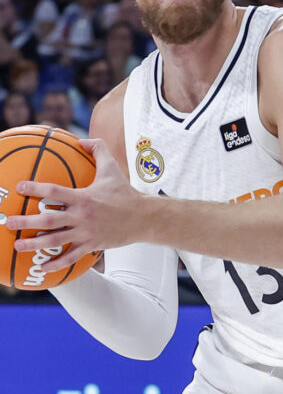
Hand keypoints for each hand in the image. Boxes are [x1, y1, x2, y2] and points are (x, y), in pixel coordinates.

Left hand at [7, 138, 142, 272]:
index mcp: (84, 197)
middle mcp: (82, 216)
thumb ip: (98, 150)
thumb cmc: (125, 192)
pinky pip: (71, 257)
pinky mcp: (92, 246)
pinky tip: (43, 268)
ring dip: (34, 245)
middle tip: (8, 222)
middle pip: (48, 221)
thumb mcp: (112, 168)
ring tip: (17, 246)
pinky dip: (56, 264)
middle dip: (25, 222)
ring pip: (55, 241)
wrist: (143, 217)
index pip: (55, 191)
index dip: (36, 188)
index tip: (20, 186)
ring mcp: (86, 233)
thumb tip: (81, 140)